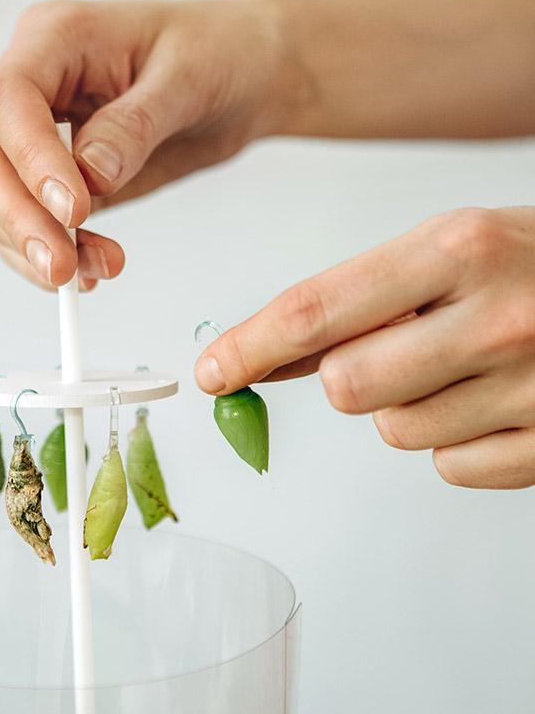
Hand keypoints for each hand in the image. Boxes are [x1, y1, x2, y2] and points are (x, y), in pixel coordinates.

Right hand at [0, 0, 303, 289]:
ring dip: (36, 248)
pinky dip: (47, 257)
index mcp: (55, 39)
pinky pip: (28, 224)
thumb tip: (90, 176)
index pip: (10, 100)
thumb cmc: (215, 54)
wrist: (239, 76)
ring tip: (96, 272)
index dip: (32, 160)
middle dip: (20, 220)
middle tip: (63, 267)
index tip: (75, 211)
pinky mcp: (56, 179)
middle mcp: (35, 88)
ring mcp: (39, 137)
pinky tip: (86, 275)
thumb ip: (134, 126)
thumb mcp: (188, 78)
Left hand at [195, 207, 534, 488]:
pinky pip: (450, 466)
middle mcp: (498, 317)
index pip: (317, 310)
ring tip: (462, 366)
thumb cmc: (533, 264)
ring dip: (408, 403)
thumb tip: (260, 354)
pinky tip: (495, 399)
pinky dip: (457, 438)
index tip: (211, 372)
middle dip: (349, 376)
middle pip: (347, 387)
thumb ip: (352, 302)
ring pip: (396, 430)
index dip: (249, 347)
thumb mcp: (446, 251)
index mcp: (459, 248)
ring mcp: (533, 387)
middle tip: (394, 349)